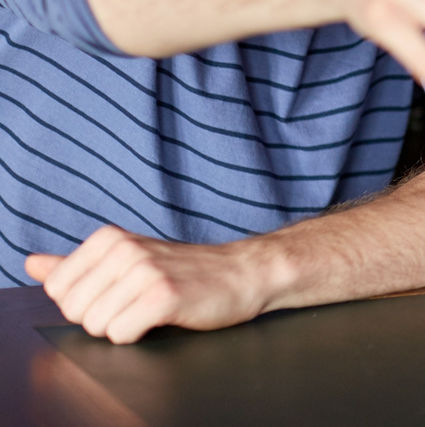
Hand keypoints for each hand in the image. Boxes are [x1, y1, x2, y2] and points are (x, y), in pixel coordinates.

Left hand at [24, 227, 282, 343]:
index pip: (57, 289)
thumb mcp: (128, 258)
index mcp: (109, 238)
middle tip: (137, 303)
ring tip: (151, 309)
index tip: (118, 292)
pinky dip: (139, 335)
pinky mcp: (162, 296)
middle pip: (73, 311)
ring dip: (123, 327)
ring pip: (96, 327)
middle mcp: (124, 250)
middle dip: (102, 318)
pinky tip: (162, 317)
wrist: (243, 274)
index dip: (85, 302)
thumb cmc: (186, 271)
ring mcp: (144, 271)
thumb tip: (31, 263)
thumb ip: (74, 264)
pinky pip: (121, 335)